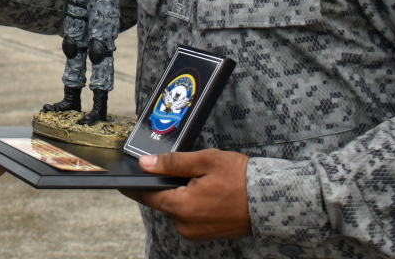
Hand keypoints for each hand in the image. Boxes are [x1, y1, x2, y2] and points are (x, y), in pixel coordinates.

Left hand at [123, 149, 251, 239]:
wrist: (273, 201)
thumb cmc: (241, 179)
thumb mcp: (205, 161)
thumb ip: (172, 163)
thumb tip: (145, 164)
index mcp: (182, 207)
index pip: (147, 196)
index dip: (135, 187)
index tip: (122, 181)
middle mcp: (186, 225)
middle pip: (164, 201)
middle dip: (169, 185)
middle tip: (189, 171)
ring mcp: (197, 232)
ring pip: (179, 208)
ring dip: (184, 194)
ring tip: (206, 181)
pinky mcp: (207, 234)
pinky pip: (191, 215)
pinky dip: (195, 203)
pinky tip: (211, 192)